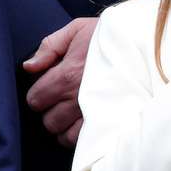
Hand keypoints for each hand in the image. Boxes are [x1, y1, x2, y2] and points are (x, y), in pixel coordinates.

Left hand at [23, 16, 97, 146]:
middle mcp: (78, 98)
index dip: (38, 93)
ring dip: (64, 126)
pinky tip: (82, 122)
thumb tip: (28, 67)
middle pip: (48, 121)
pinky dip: (79, 135)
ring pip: (64, 135)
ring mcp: (94, 112)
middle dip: (50, 111)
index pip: (35, 99)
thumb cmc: (107, 35)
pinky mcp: (109, 121)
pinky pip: (84, 141)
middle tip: (60, 99)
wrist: (142, 41)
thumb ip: (49, 47)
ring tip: (71, 113)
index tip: (47, 86)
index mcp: (67, 74)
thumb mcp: (76, 29)